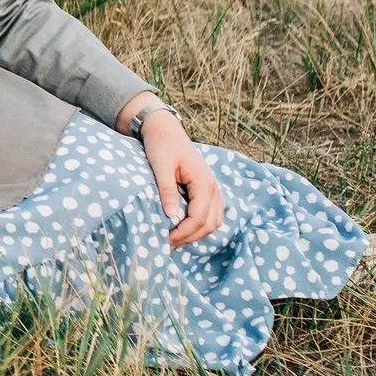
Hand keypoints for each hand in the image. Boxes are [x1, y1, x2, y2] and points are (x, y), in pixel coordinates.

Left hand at [136, 111, 224, 247]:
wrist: (166, 131)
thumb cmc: (162, 146)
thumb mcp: (161, 167)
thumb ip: (167, 190)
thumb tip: (171, 216)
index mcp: (204, 182)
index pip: (200, 217)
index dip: (184, 232)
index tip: (166, 240)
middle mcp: (214, 188)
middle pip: (210, 224)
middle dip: (190, 237)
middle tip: (168, 244)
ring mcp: (213, 190)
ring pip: (214, 222)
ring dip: (197, 234)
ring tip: (175, 240)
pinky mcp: (208, 191)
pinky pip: (212, 215)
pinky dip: (201, 226)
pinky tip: (184, 229)